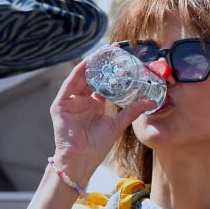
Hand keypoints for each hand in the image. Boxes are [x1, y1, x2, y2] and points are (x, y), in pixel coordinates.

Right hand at [49, 59, 155, 181]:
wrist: (81, 160)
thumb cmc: (96, 146)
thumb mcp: (117, 124)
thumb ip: (131, 111)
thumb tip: (149, 101)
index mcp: (94, 104)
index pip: (103, 82)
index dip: (112, 70)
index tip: (124, 57)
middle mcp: (82, 100)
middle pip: (92, 76)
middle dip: (102, 62)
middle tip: (115, 48)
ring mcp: (70, 102)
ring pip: (80, 77)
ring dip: (91, 63)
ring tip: (102, 51)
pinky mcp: (60, 105)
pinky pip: (69, 85)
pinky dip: (77, 73)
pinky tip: (87, 63)